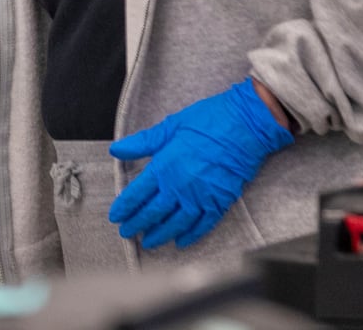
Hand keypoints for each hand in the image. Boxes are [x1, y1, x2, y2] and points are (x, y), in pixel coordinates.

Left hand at [109, 79, 292, 249]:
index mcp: (165, 166)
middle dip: (138, 225)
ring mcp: (201, 197)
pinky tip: (182, 241)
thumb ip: (142, 142)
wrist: (246, 124)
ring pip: (176, 223)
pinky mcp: (221, 201)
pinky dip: (191, 235)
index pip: (138, 194)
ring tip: (149, 242)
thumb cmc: (209, 120)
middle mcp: (180, 186)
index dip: (125, 207)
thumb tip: (116, 149)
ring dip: (160, 234)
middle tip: (128, 233)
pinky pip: (203, 225)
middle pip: (153, 212)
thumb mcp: (171, 126)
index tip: (116, 216)